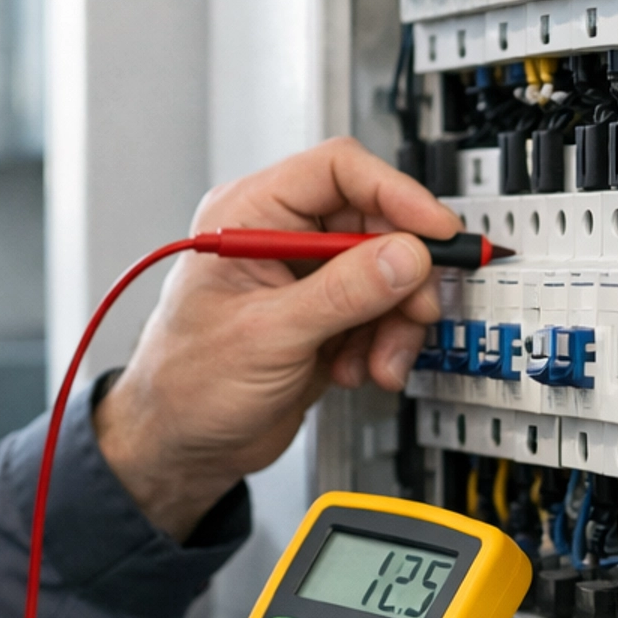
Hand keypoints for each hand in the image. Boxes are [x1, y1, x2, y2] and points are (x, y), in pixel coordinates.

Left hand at [93, 137, 455, 538]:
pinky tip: (357, 370)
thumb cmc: (185, 385)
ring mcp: (305, 278)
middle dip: (402, 274)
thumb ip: (342, 293)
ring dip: (395, 321)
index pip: (338, 170)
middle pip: (375, 223)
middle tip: (417, 311)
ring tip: (379, 360)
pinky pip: (380, 313)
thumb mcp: (268, 335)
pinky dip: (383, 343)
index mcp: (249, 215)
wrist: (182, 447)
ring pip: (387, 273)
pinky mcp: (325, 317)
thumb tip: (406, 255)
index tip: (435, 231)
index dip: (394, 194)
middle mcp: (280, 236)